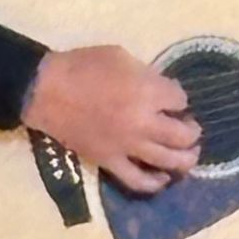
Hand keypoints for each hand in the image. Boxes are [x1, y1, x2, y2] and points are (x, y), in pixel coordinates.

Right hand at [22, 46, 201, 195]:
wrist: (46, 91)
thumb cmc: (82, 67)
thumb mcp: (119, 56)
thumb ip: (145, 74)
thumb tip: (158, 88)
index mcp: (147, 92)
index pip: (180, 100)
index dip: (179, 98)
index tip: (173, 98)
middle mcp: (144, 123)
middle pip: (183, 135)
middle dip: (192, 131)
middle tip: (190, 128)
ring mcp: (128, 146)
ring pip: (168, 161)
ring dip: (186, 159)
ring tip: (189, 155)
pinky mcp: (110, 162)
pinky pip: (137, 180)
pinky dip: (154, 182)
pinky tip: (162, 178)